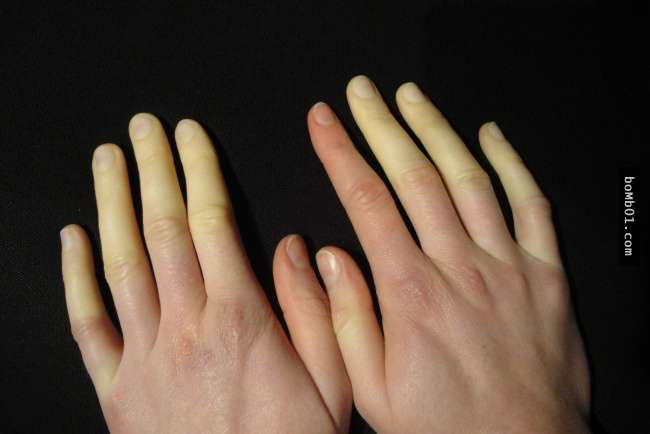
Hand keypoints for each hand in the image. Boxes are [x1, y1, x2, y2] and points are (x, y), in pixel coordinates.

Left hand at [60, 114, 350, 432]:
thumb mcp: (334, 382)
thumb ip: (317, 310)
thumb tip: (297, 247)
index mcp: (241, 320)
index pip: (213, 224)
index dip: (199, 171)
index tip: (190, 135)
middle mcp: (185, 327)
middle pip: (163, 230)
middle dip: (153, 170)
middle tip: (143, 127)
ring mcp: (144, 357)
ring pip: (121, 263)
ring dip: (111, 204)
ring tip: (108, 158)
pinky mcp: (117, 389)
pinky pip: (86, 323)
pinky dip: (74, 277)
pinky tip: (70, 238)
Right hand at [307, 76, 589, 432]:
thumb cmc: (446, 423)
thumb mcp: (372, 388)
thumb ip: (346, 318)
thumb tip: (329, 257)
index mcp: (410, 292)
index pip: (367, 201)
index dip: (340, 152)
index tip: (324, 122)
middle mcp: (457, 266)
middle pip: (414, 175)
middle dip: (381, 124)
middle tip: (361, 92)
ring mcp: (505, 264)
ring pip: (467, 177)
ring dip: (435, 130)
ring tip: (410, 97)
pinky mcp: (543, 273)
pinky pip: (531, 204)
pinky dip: (512, 163)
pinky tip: (491, 136)